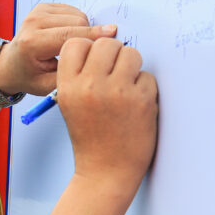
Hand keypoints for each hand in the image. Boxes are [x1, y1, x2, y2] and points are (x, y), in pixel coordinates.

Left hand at [0, 3, 117, 95]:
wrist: (10, 65)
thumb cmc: (29, 77)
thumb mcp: (48, 86)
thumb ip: (72, 75)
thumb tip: (98, 61)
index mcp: (32, 43)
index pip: (70, 35)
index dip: (94, 35)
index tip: (114, 35)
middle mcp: (33, 22)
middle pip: (78, 22)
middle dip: (90, 36)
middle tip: (90, 52)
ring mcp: (37, 12)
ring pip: (78, 15)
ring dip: (83, 30)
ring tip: (72, 47)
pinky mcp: (43, 7)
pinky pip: (73, 11)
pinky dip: (77, 23)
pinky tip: (67, 37)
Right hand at [57, 37, 157, 188]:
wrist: (105, 171)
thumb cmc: (90, 137)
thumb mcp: (70, 104)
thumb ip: (81, 75)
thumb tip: (105, 45)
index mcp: (67, 86)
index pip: (76, 43)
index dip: (88, 49)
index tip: (95, 63)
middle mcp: (89, 86)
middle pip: (107, 43)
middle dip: (114, 54)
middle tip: (116, 74)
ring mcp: (116, 92)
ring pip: (131, 53)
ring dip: (132, 67)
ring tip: (126, 88)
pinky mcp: (141, 100)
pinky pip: (148, 75)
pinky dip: (145, 88)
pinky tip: (135, 106)